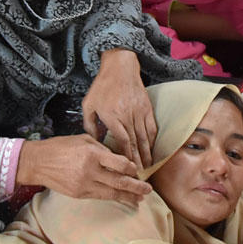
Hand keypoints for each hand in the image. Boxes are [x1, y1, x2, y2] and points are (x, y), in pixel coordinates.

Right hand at [14, 134, 151, 205]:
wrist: (38, 162)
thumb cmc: (61, 147)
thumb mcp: (84, 139)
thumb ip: (102, 149)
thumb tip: (119, 158)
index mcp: (92, 154)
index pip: (120, 164)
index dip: (131, 168)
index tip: (137, 169)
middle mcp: (90, 170)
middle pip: (119, 181)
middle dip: (136, 187)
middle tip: (148, 190)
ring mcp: (84, 184)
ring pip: (112, 193)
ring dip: (128, 197)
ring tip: (140, 199)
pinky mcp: (79, 194)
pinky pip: (101, 197)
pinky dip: (113, 198)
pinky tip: (122, 199)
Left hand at [82, 49, 155, 171]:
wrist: (120, 67)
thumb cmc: (102, 86)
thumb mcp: (88, 105)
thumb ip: (89, 125)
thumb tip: (94, 143)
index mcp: (112, 116)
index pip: (122, 141)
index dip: (126, 156)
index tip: (127, 168)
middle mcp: (127, 115)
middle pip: (135, 143)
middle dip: (138, 161)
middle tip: (139, 176)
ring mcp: (139, 112)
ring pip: (145, 137)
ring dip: (147, 154)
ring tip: (148, 167)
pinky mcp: (147, 108)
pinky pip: (152, 127)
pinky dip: (153, 141)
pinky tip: (152, 150)